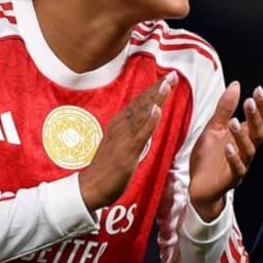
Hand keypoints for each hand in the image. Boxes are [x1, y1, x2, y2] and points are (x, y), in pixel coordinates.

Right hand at [79, 72, 174, 210]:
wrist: (90, 188)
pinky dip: (148, 121)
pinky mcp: (126, 153)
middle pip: (141, 104)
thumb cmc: (106, 167)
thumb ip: (132, 130)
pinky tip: (156, 110)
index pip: (139, 103)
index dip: (154, 90)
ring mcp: (123, 139)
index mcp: (119, 124)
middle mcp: (120, 127)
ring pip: (141, 115)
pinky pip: (139, 135)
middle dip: (157, 88)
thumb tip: (146, 118)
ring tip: (166, 85)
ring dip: (154, 99)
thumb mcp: (120, 142)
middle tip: (173, 75)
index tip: (168, 77)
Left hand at [188, 82, 262, 221]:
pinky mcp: (230, 179)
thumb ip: (225, 108)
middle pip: (258, 133)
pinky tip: (228, 147)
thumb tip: (236, 84)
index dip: (262, 106)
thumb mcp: (213, 128)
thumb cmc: (208, 157)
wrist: (199, 186)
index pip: (260, 120)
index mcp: (244, 136)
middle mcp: (246, 150)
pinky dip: (234, 158)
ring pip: (249, 150)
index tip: (258, 90)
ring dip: (242, 136)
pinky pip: (237, 169)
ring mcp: (240, 164)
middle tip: (249, 102)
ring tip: (234, 122)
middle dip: (255, 117)